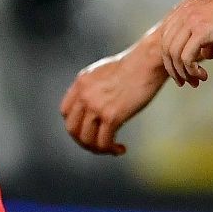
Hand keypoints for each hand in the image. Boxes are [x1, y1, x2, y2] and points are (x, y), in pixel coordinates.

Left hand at [59, 37, 169, 155]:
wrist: (147, 61)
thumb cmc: (133, 66)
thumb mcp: (103, 72)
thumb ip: (93, 88)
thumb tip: (94, 107)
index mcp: (81, 83)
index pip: (65, 112)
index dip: (75, 125)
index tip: (90, 130)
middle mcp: (84, 95)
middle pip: (72, 129)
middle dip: (84, 142)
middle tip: (99, 146)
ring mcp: (96, 105)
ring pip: (87, 139)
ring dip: (98, 149)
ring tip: (112, 149)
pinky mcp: (112, 115)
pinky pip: (104, 142)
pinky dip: (112, 149)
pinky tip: (122, 148)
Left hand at [158, 0, 212, 85]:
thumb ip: (210, 40)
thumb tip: (204, 56)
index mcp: (186, 8)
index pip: (166, 36)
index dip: (171, 57)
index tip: (183, 72)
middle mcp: (184, 12)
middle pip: (166, 47)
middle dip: (174, 69)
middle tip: (186, 83)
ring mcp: (191, 20)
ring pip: (173, 54)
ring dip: (182, 73)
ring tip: (195, 83)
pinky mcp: (202, 30)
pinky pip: (186, 57)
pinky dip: (191, 71)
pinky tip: (203, 76)